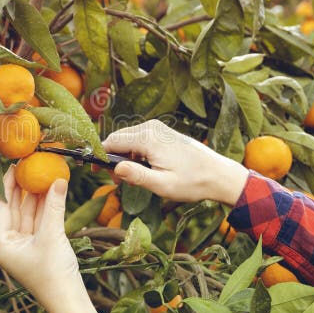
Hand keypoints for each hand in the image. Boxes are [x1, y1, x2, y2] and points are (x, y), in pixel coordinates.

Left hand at [0, 166, 99, 312]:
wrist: (69, 301)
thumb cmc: (54, 274)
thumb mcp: (52, 235)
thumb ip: (54, 206)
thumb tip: (58, 179)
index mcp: (1, 243)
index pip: (1, 205)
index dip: (8, 183)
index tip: (14, 164)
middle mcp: (8, 243)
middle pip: (13, 208)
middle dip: (22, 186)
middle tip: (29, 164)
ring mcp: (24, 245)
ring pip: (28, 213)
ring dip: (36, 195)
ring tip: (43, 171)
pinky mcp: (38, 246)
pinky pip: (39, 221)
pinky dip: (45, 207)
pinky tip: (52, 189)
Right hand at [103, 120, 249, 204]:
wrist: (218, 174)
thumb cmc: (192, 182)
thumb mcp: (162, 185)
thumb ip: (136, 175)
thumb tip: (115, 168)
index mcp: (148, 138)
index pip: (112, 142)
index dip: (100, 156)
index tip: (95, 172)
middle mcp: (151, 128)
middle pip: (118, 139)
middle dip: (112, 159)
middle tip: (117, 181)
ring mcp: (157, 128)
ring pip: (128, 139)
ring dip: (123, 157)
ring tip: (131, 178)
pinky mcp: (162, 132)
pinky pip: (139, 139)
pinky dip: (134, 153)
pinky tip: (142, 168)